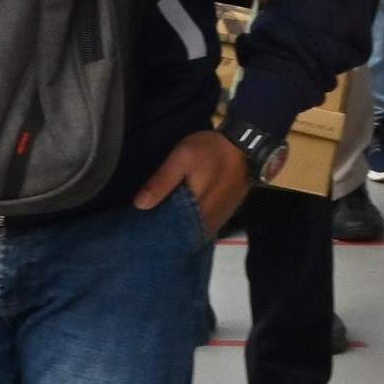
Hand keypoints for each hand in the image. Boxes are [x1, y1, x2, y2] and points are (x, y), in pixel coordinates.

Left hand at [135, 126, 254, 236]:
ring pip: (190, 234)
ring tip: (157, 220)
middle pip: (180, 237)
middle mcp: (209, 223)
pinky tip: (177, 215)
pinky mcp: (221, 216)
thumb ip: (162, 181)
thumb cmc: (211, 151)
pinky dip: (188, 224)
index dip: (153, 232)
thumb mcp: (181, 158)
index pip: (170, 234)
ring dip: (176, 229)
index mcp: (197, 212)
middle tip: (143, 224)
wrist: (245, 146)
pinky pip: (200, 227)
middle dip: (163, 232)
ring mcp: (217, 221)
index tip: (138, 228)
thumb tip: (139, 205)